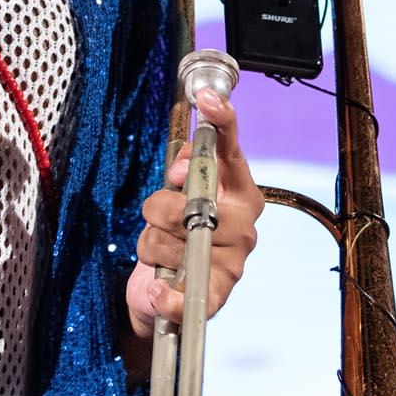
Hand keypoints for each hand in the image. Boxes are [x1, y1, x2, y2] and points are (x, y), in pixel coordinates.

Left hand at [126, 90, 262, 340]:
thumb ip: (185, 168)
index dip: (222, 122)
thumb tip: (184, 169)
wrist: (171, 290)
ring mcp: (233, 262)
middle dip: (159, 207)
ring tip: (163, 252)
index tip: (207, 99)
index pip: (232, 151)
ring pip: (168, 237)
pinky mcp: (217, 296)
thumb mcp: (178, 193)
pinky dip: (165, 295)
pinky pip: (184, 293)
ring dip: (152, 244)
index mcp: (240, 193)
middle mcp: (244, 226)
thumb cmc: (177, 234)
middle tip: (161, 218)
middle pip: (188, 199)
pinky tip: (158, 292)